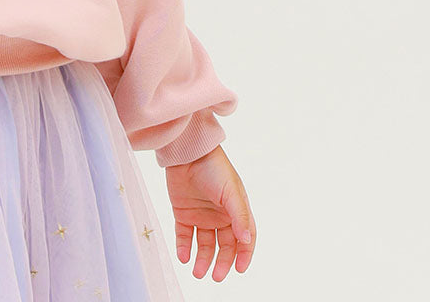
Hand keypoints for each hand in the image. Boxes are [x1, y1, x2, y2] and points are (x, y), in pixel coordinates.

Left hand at [164, 143, 255, 280]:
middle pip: (224, 246)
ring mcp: (201, 215)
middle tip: (216, 276)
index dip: (244, 255)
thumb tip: (246, 240)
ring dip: (202, 260)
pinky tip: (184, 257)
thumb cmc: (214, 167)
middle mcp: (219, 216)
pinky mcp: (183, 213)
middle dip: (221, 262)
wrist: (187, 152)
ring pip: (204, 244)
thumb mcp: (231, 192)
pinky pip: (184, 235)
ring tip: (198, 273)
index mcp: (236, 211)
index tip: (240, 270)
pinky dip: (184, 247)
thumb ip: (240, 216)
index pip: (244, 239)